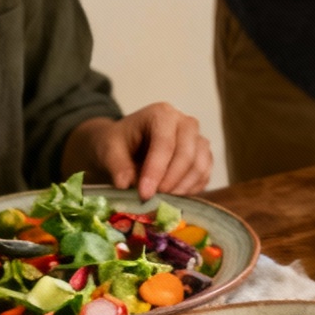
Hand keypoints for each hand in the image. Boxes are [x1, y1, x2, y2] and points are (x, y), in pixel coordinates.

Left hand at [80, 103, 213, 199]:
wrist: (128, 145)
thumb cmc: (119, 143)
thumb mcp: (109, 150)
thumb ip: (117, 165)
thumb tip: (124, 183)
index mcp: (162, 114)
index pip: (165, 142)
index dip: (156, 170)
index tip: (144, 193)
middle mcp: (186, 123)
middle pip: (187, 154)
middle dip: (170, 180)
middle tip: (153, 198)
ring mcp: (198, 140)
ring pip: (200, 166)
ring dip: (182, 188)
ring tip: (161, 199)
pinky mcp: (204, 157)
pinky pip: (204, 176)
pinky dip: (190, 190)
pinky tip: (172, 197)